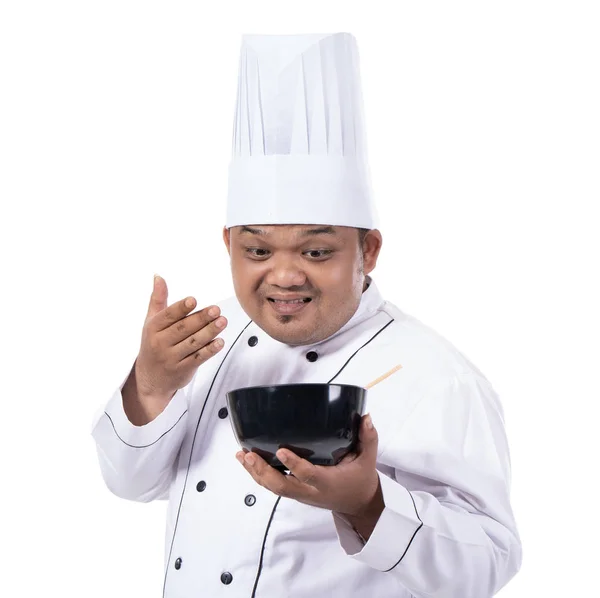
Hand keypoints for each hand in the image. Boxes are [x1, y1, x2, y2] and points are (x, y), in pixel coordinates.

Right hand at [133, 275, 227, 402]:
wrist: (150, 379)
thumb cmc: (154, 344)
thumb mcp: (151, 322)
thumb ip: (158, 299)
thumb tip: (158, 276)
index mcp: (153, 328)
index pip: (168, 316)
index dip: (181, 308)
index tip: (193, 300)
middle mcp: (161, 343)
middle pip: (183, 329)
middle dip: (201, 318)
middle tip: (216, 309)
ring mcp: (172, 357)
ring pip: (193, 343)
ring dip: (209, 332)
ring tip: (222, 321)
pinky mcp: (183, 369)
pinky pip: (198, 358)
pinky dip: (210, 350)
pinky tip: (220, 341)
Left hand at [236, 414, 382, 521]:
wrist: (357, 504)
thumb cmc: (360, 479)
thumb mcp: (368, 459)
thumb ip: (368, 438)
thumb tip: (366, 417)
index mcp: (328, 483)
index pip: (309, 475)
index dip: (294, 464)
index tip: (281, 450)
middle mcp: (311, 491)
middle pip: (282, 486)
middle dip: (264, 471)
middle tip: (250, 455)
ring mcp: (300, 493)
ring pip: (273, 488)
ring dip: (255, 473)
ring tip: (242, 455)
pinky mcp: (295, 492)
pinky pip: (273, 486)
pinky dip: (258, 474)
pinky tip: (247, 460)